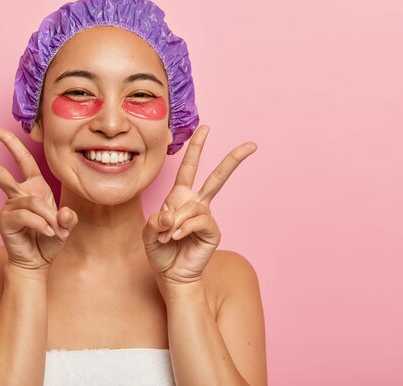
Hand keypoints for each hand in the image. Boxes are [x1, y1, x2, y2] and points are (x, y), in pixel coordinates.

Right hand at [0, 127, 77, 270]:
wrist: (38, 263)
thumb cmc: (49, 241)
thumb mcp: (65, 227)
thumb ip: (68, 219)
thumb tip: (64, 215)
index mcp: (34, 186)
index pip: (23, 159)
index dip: (11, 142)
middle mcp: (19, 193)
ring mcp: (10, 208)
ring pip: (30, 200)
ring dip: (47, 216)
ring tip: (55, 231)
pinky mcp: (5, 222)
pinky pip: (25, 215)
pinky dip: (40, 224)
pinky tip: (47, 233)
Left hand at [143, 126, 256, 284]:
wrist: (170, 274)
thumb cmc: (160, 251)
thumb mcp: (150, 231)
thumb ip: (158, 219)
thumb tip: (173, 215)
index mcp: (180, 197)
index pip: (189, 168)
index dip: (196, 148)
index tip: (205, 128)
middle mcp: (196, 203)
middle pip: (217, 177)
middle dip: (233, 160)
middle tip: (251, 145)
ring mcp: (207, 217)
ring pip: (193, 206)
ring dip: (175, 222)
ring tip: (167, 236)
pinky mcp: (213, 231)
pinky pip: (199, 221)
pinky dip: (184, 228)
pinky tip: (177, 237)